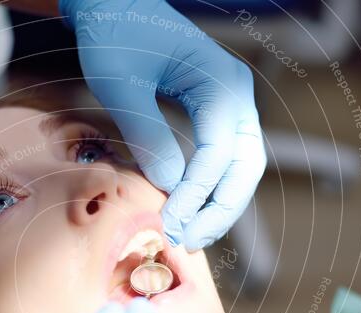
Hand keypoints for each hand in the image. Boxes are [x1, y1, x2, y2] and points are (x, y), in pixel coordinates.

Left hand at [60, 0, 266, 249]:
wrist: (115, 8)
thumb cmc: (115, 35)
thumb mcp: (121, 85)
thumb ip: (147, 134)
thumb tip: (170, 187)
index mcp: (222, 83)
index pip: (219, 152)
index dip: (197, 193)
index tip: (170, 222)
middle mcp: (236, 96)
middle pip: (245, 168)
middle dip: (219, 210)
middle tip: (187, 241)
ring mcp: (229, 108)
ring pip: (239, 170)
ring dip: (218, 207)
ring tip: (188, 236)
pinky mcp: (214, 117)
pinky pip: (222, 162)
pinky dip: (209, 192)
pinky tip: (188, 214)